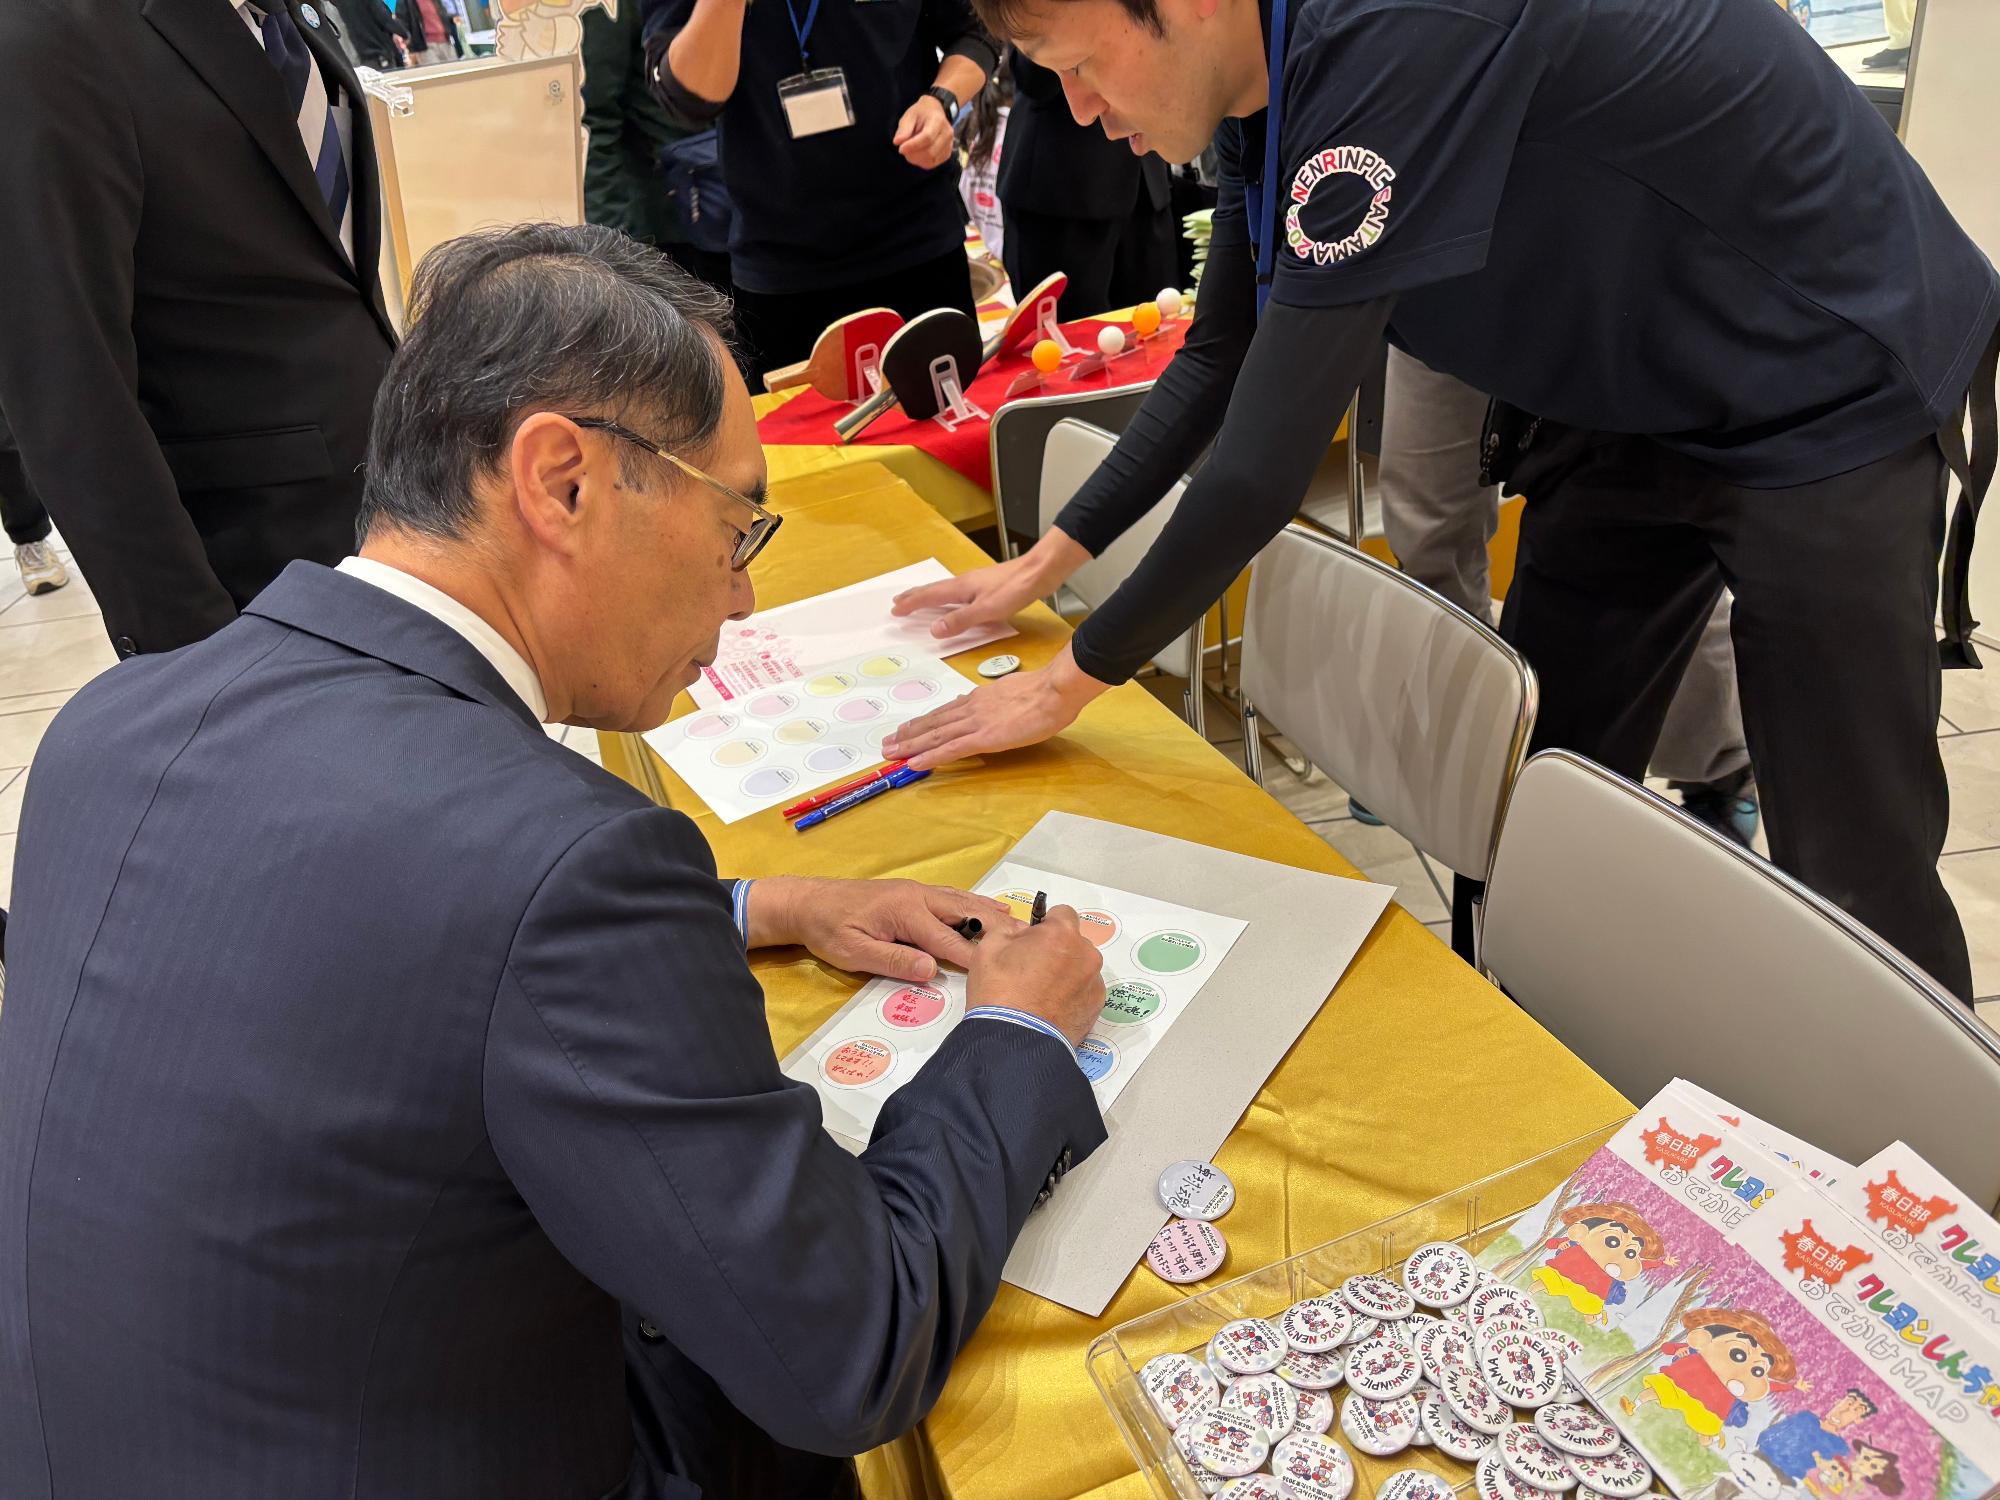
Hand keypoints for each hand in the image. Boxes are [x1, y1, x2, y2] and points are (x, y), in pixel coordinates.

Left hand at [746, 876, 1015, 980]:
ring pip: (959, 901)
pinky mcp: (911, 892)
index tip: (999, 969)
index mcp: (906, 912)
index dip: (972, 957)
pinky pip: (949, 897)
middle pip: (963, 912)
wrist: (807, 902)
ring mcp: (915, 891)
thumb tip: (932, 969)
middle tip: (1025, 937)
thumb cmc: (829, 929)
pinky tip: (984, 909)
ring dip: (986, 911)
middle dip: (992, 925)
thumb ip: (894, 960)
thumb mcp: (855, 952)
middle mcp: (917, 896)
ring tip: (1015, 920)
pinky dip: (971, 904)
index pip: (947, 940)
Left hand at [884, 643, 1109, 769]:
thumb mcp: (1013, 692)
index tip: (907, 729)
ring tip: (890, 753)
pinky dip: (930, 756)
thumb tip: (993, 707)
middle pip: (933, 723)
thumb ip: (998, 702)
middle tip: (887, 743)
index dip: (924, 722)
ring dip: (910, 745)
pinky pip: (950, 749)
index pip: (945, 712)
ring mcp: (975, 723)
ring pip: (935, 735)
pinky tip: (914, 763)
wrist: (1053, 690)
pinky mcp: (984, 738)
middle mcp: (971, 709)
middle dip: (908, 734)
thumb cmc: (1043, 692)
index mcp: (979, 698)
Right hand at [890, 529, 1090, 639]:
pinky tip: (954, 601)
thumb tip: (934, 629)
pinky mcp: (987, 586)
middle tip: (898, 602)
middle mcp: (965, 583)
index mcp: (960, 588)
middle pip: (933, 590)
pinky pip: (958, 592)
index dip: (911, 604)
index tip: (895, 611)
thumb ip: (959, 620)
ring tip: (919, 600)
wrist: (1039, 572)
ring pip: (945, 590)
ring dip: (929, 596)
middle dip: (914, 597)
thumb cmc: (1015, 589)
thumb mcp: (985, 610)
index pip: (928, 596)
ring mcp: (976, 583)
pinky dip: (946, 597)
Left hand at [893, 94, 954, 168]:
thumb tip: (897, 142)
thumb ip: (904, 129)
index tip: (900, 149)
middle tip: (903, 149)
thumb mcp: (909, 116)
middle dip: (913, 154)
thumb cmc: (921, 113)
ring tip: (909, 151)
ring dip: (916, 159)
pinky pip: (932, 163)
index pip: (927, 138)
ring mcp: (949, 145)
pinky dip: (921, 162)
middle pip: (930, 152)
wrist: (934, 113)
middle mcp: (947, 133)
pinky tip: (916, 154)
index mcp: (938, 120)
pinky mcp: (946, 153)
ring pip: (931, 160)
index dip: (913, 146)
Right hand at [967, 905, 1106, 1046]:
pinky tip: (1052, 1009)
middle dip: (1058, 950)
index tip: (1034, 940)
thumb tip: (1023, 932)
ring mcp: (1094, 982)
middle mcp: (1085, 954)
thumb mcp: (989, 948)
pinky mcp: (1096, 1007)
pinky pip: (1085, 992)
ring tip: (1043, 995)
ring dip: (1067, 974)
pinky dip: (1073, 996)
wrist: (1013, 1041)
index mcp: (1061, 933)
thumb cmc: (999, 992)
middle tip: (1034, 970)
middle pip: (1074, 942)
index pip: (1062, 913)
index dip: (1047, 925)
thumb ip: (1009, 930)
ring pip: (1081, 968)